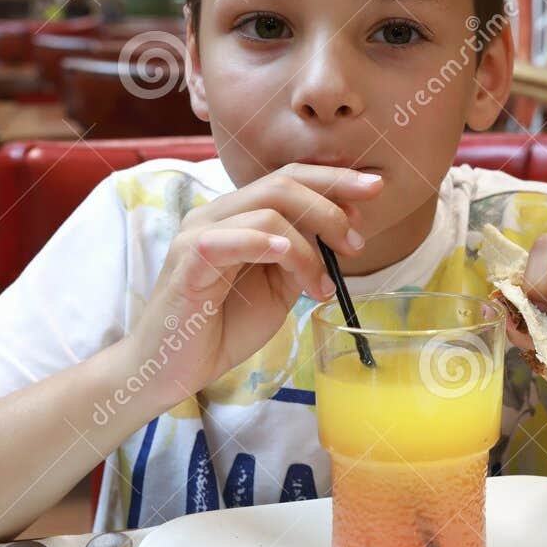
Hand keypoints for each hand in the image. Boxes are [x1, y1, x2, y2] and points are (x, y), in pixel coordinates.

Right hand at [122, 164, 383, 399]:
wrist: (171, 368)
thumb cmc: (222, 327)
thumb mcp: (278, 290)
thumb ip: (303, 258)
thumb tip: (344, 231)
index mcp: (238, 215)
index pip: (289, 178)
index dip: (334, 179)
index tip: (375, 189)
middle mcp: (216, 214)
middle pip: (283, 183)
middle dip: (331, 204)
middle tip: (357, 241)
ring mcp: (198, 234)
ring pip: (267, 210)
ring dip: (308, 247)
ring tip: (321, 285)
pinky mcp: (187, 263)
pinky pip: (229, 239)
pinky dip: (265, 242)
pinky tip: (289, 255)